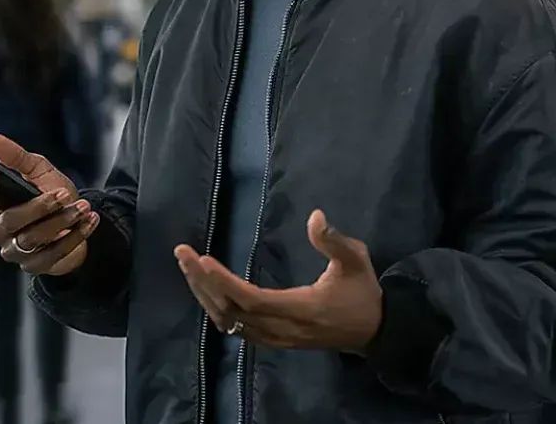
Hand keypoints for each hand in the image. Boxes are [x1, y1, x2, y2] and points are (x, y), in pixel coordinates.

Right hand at [0, 135, 98, 275]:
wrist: (78, 223)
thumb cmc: (53, 195)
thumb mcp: (41, 173)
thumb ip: (19, 158)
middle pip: (9, 221)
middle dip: (39, 207)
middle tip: (64, 194)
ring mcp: (15, 251)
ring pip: (32, 238)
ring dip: (62, 221)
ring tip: (83, 207)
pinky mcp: (35, 266)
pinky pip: (53, 254)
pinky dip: (75, 236)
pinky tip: (89, 221)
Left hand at [174, 209, 381, 353]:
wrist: (372, 331)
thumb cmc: (362, 293)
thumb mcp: (356, 260)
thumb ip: (333, 240)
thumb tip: (314, 216)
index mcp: (301, 308)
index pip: (252, 300)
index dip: (223, 282)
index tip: (202, 260)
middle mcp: (282, 329)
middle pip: (231, 311)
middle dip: (203, 283)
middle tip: (183, 255)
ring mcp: (276, 338)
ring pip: (229, 322)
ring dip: (206, 296)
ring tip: (189, 268)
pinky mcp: (273, 340)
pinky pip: (236, 328)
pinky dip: (217, 309)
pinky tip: (207, 290)